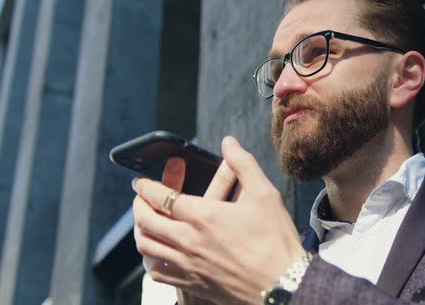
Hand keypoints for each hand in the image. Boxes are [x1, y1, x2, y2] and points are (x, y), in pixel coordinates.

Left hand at [133, 136, 303, 303]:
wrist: (284, 284)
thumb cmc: (276, 240)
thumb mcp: (264, 194)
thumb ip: (243, 164)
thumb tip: (228, 142)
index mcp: (203, 216)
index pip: (161, 197)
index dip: (146, 186)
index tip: (140, 181)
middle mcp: (189, 241)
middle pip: (146, 221)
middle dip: (138, 205)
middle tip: (140, 198)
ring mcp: (188, 265)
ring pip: (147, 248)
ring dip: (141, 231)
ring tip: (146, 223)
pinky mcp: (194, 284)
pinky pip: (159, 274)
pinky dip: (153, 261)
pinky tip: (161, 255)